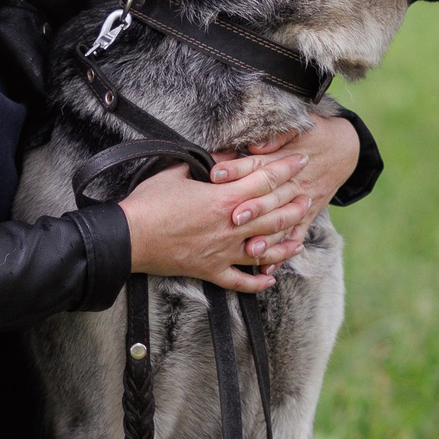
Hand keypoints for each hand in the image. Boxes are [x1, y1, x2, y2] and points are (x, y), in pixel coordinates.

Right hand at [117, 152, 310, 292]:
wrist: (128, 237)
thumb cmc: (149, 202)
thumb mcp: (178, 171)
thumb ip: (206, 163)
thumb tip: (225, 156)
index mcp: (224, 198)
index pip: (266, 180)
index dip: (287, 168)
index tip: (302, 160)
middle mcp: (231, 226)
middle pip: (275, 214)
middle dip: (295, 202)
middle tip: (309, 195)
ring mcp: (223, 252)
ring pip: (266, 249)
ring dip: (286, 243)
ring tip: (300, 238)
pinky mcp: (210, 271)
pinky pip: (240, 280)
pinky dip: (257, 282)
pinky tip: (270, 280)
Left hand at [207, 113, 358, 259]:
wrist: (344, 148)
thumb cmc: (314, 133)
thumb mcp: (299, 126)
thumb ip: (277, 136)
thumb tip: (256, 144)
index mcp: (285, 159)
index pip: (257, 165)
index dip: (236, 169)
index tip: (215, 174)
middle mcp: (293, 184)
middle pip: (270, 197)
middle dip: (252, 208)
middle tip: (234, 217)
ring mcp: (301, 202)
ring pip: (283, 222)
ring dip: (268, 237)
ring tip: (251, 250)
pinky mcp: (307, 215)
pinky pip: (295, 236)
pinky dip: (284, 253)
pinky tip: (270, 268)